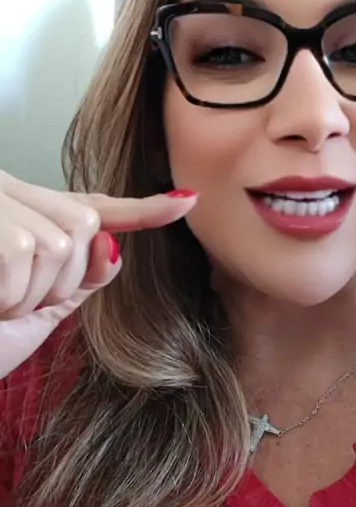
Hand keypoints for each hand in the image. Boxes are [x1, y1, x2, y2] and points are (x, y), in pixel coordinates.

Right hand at [0, 170, 197, 377]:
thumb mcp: (37, 311)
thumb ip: (79, 280)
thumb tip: (114, 248)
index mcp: (28, 219)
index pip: (96, 208)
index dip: (144, 209)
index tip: (186, 202)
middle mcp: (8, 194)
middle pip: (84, 225)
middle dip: (60, 280)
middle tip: (11, 304)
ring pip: (59, 242)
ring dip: (29, 292)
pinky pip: (26, 256)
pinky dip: (9, 294)